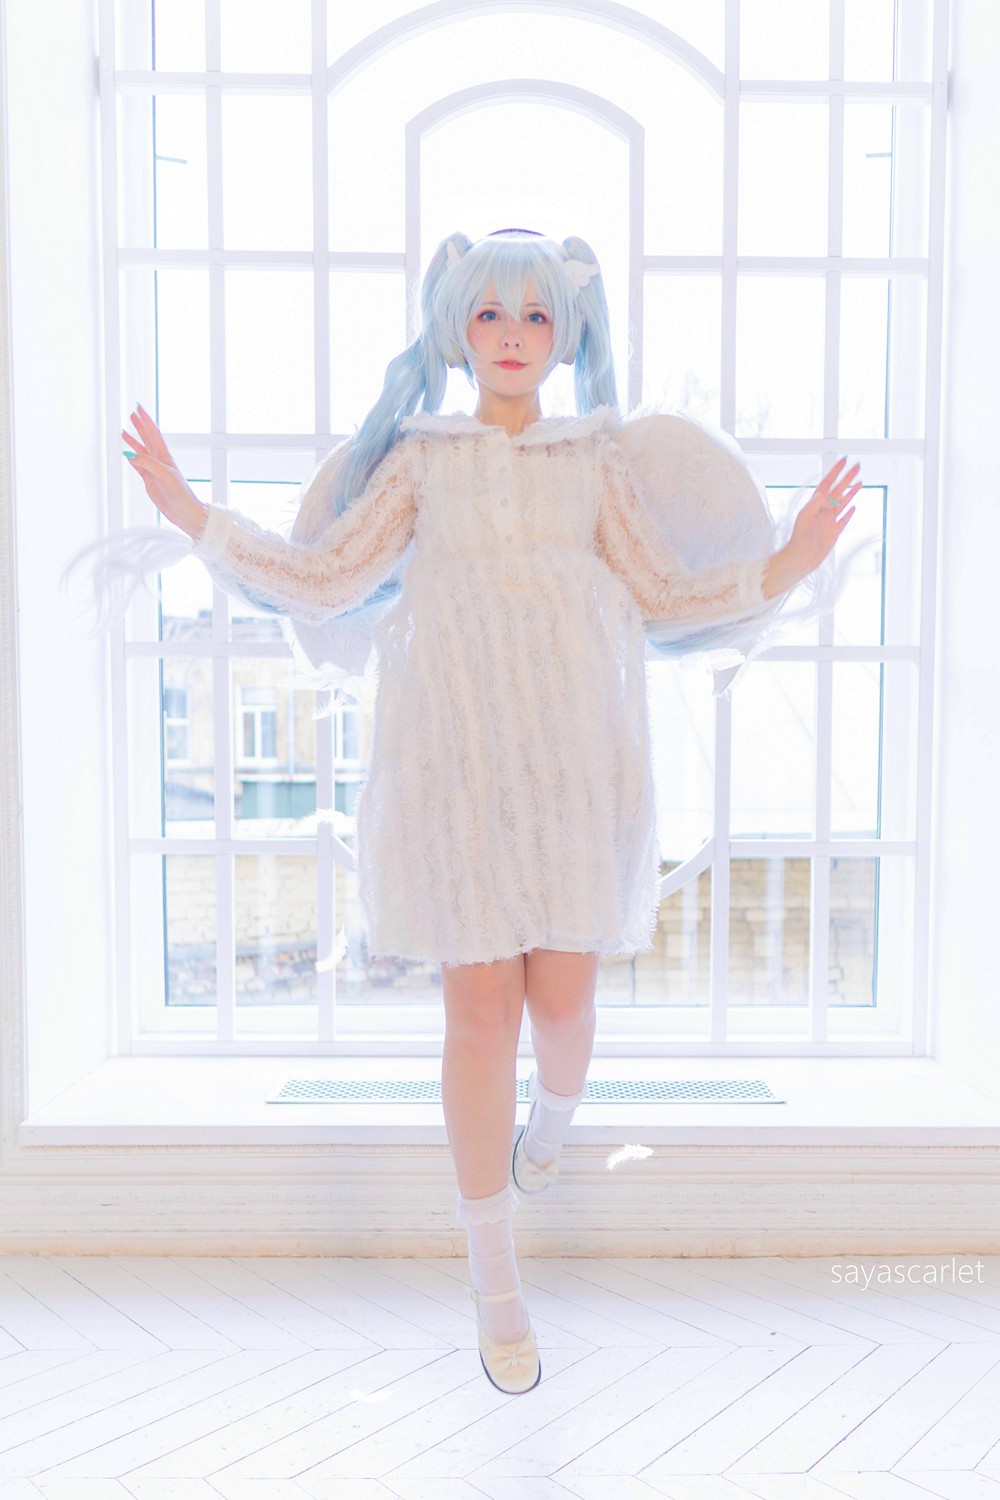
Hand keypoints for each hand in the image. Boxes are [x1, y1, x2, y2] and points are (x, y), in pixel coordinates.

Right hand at [121, 404, 206, 539]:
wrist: (183, 511)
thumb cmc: (180, 493)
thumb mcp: (164, 475)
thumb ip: (147, 463)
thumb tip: (129, 453)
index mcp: (165, 455)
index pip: (153, 432)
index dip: (146, 419)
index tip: (138, 407)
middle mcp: (159, 460)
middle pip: (147, 438)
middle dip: (140, 425)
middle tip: (132, 414)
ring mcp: (154, 470)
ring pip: (141, 450)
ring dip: (133, 440)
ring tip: (124, 432)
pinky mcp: (150, 480)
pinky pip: (138, 465)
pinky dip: (132, 458)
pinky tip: (127, 453)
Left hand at [785, 456, 861, 578]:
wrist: (802, 557)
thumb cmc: (799, 538)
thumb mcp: (804, 517)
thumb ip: (815, 504)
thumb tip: (825, 495)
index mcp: (815, 504)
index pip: (827, 483)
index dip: (836, 471)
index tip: (844, 461)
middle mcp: (823, 510)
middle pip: (838, 490)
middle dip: (848, 478)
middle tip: (857, 467)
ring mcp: (829, 520)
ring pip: (843, 502)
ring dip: (851, 492)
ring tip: (860, 482)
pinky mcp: (834, 532)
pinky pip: (844, 520)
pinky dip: (849, 513)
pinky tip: (854, 507)